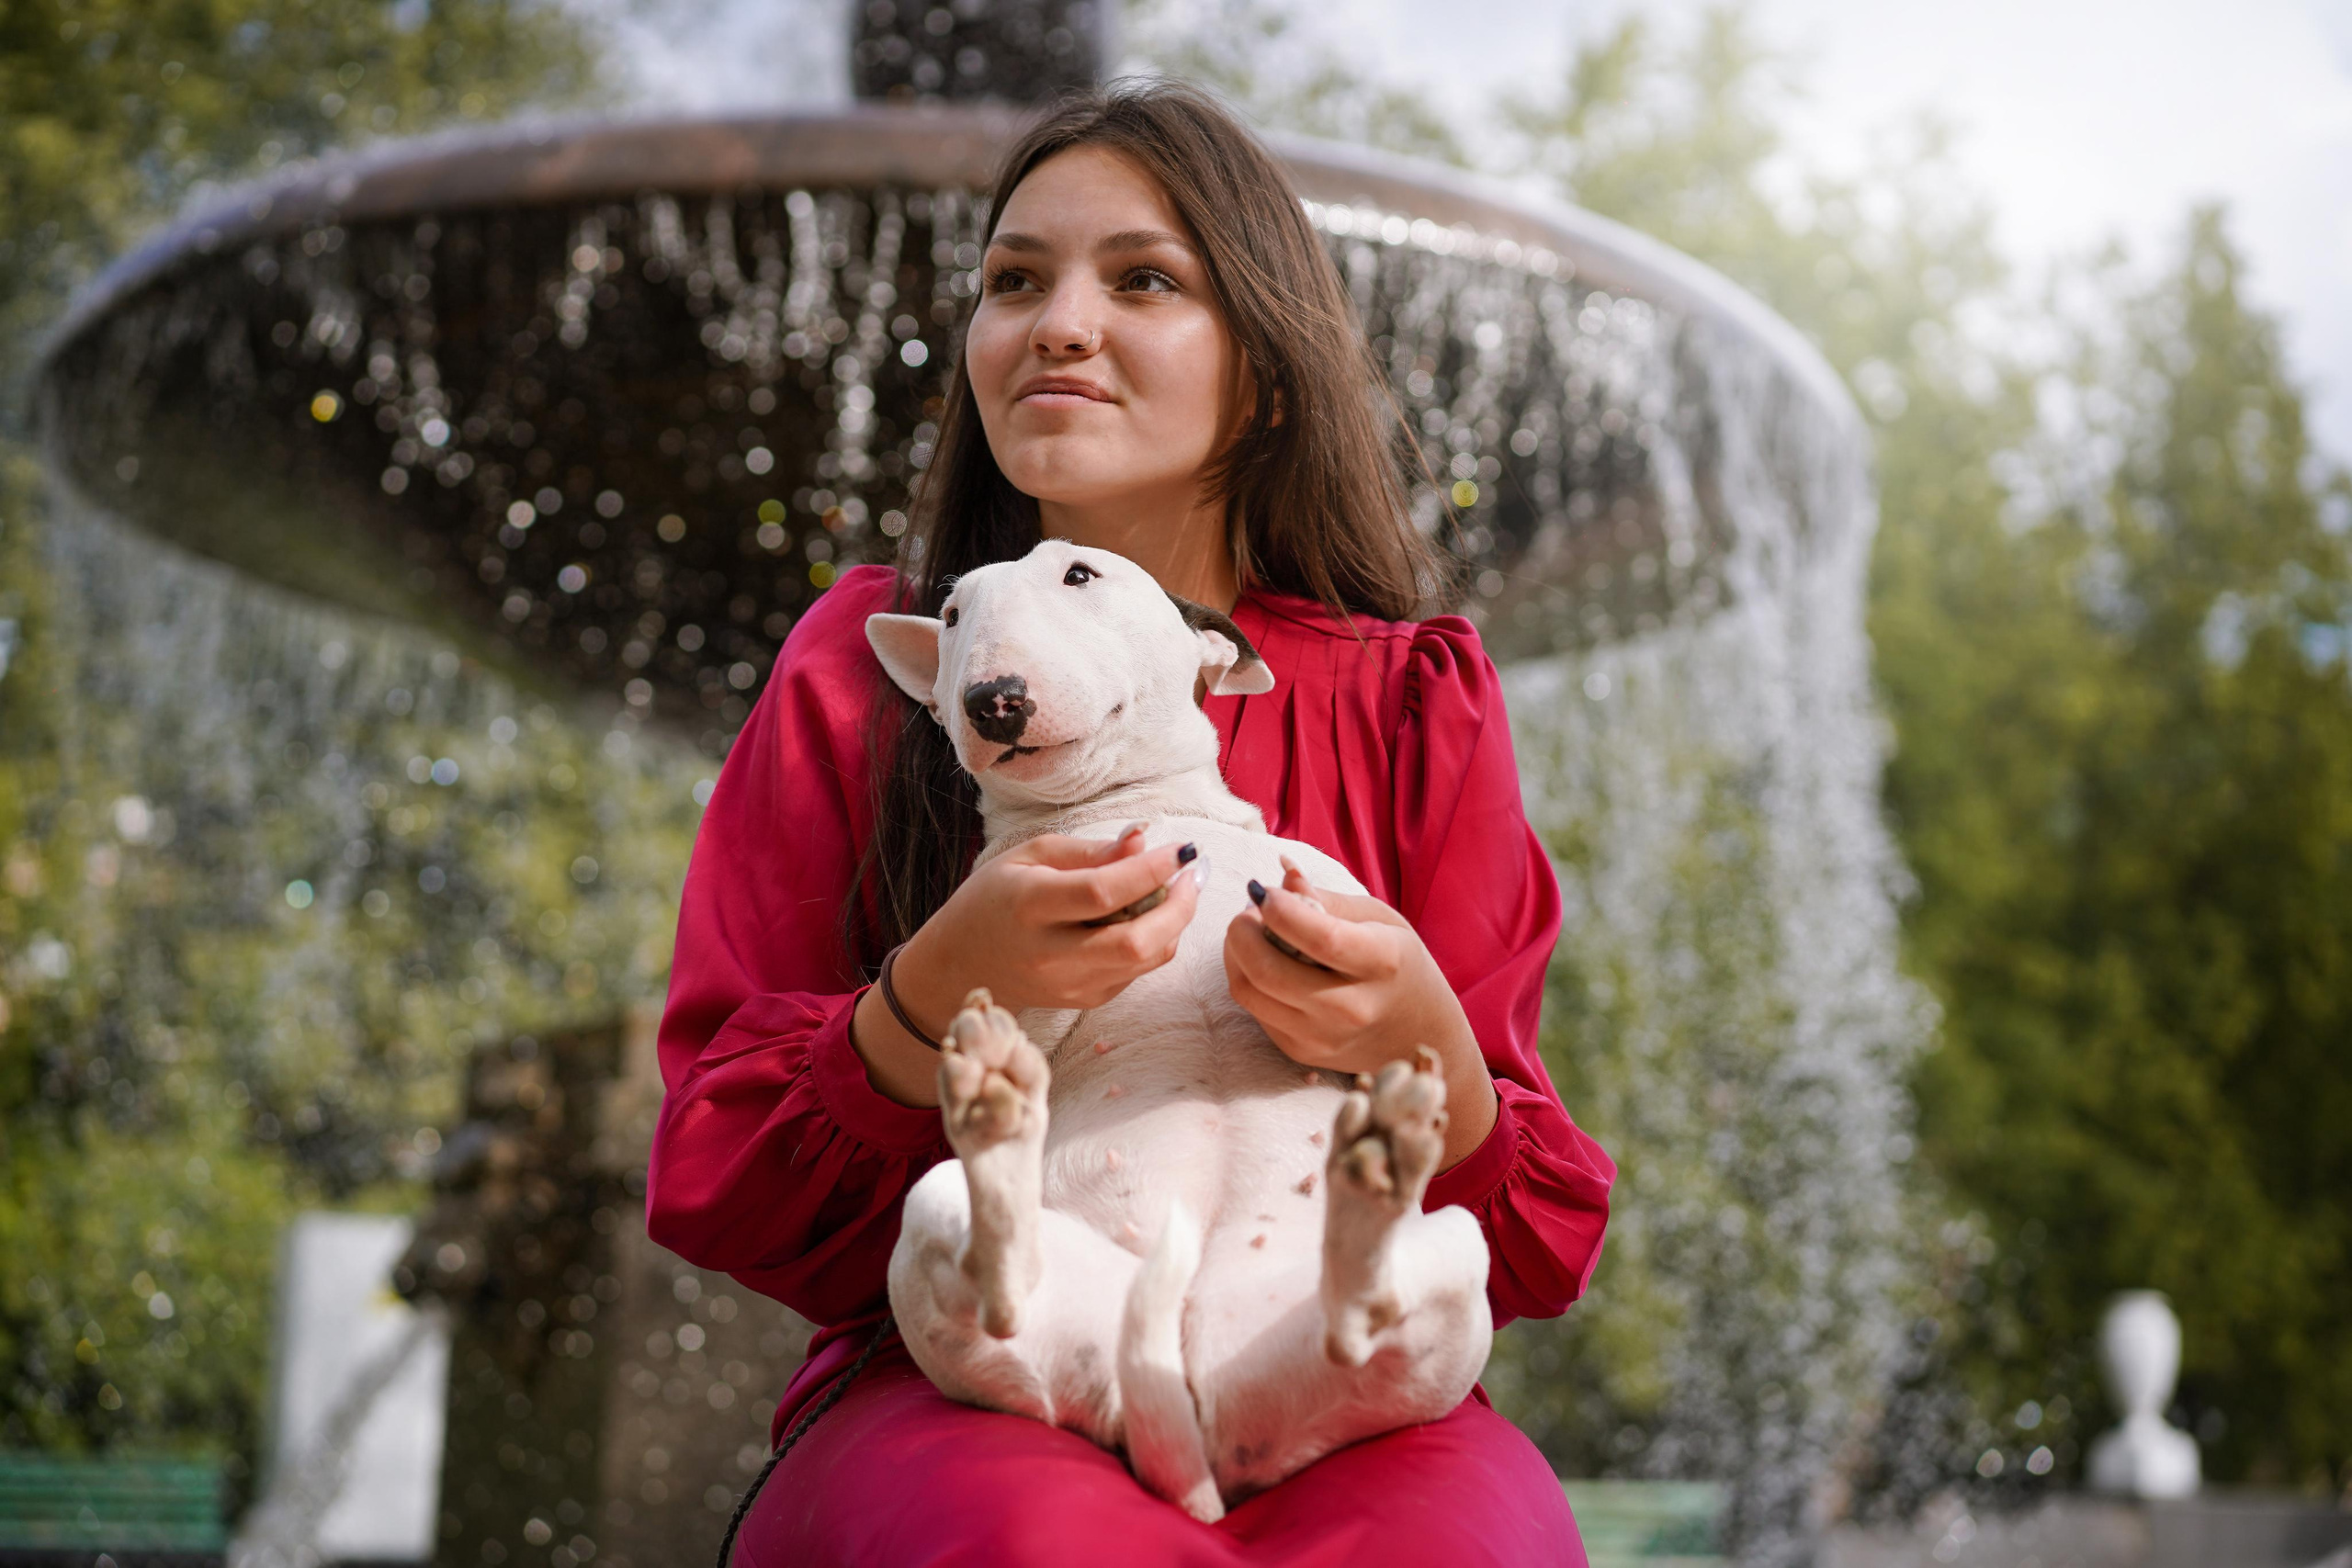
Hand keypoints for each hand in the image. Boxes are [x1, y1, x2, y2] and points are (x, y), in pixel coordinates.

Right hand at [905, 825, 1205, 1016]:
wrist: (962, 965)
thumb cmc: (996, 898)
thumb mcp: (1030, 856)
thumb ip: (1089, 851)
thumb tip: (1142, 839)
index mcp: (1030, 905)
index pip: (1102, 892)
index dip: (1150, 870)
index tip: (1182, 849)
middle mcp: (1050, 952)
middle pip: (1135, 940)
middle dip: (1180, 907)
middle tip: (1193, 875)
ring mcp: (1070, 983)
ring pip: (1146, 959)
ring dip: (1175, 923)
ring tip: (1176, 890)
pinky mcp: (1085, 1000)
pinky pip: (1137, 971)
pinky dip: (1155, 942)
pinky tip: (1147, 916)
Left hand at [1224, 857, 1497, 1167]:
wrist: (1420, 1035)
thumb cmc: (1400, 967)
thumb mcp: (1380, 921)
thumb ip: (1328, 899)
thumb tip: (1282, 876)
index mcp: (1382, 964)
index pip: (1319, 937)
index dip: (1280, 909)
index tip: (1266, 892)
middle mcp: (1352, 1008)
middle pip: (1268, 970)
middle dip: (1241, 930)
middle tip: (1248, 911)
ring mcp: (1323, 1037)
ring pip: (1248, 992)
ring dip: (1236, 954)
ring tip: (1251, 934)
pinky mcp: (1301, 1053)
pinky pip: (1254, 1011)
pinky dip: (1248, 980)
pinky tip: (1264, 963)